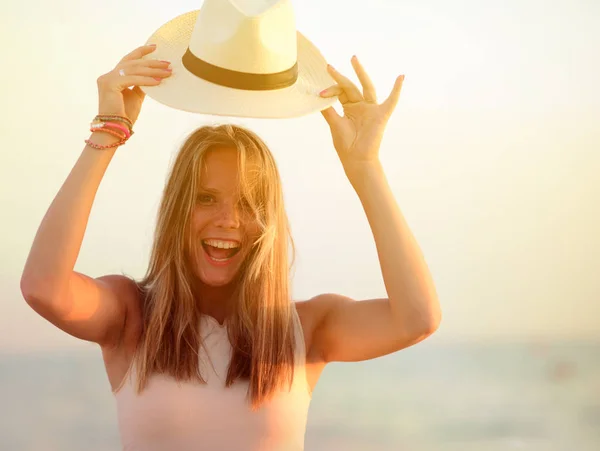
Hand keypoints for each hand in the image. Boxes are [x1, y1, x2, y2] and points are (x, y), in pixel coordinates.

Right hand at [96, 44, 171, 124]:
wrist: (115, 128)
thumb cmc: (125, 114)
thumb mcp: (136, 96)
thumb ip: (141, 85)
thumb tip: (153, 76)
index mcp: (113, 77)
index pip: (128, 60)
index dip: (141, 52)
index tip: (155, 47)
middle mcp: (108, 75)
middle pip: (133, 63)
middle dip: (151, 62)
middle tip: (167, 63)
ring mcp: (107, 79)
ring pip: (133, 70)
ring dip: (152, 70)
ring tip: (167, 72)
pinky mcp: (110, 85)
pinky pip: (132, 80)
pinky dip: (146, 80)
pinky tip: (158, 82)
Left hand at [319, 56, 403, 173]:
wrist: (356, 160)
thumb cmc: (346, 145)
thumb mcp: (335, 124)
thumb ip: (328, 110)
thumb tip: (317, 96)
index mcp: (350, 108)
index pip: (340, 92)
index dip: (330, 91)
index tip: (320, 94)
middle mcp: (361, 106)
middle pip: (350, 87)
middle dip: (340, 77)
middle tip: (329, 66)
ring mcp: (371, 109)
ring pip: (367, 87)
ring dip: (361, 73)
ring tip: (353, 59)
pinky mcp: (381, 115)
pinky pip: (391, 101)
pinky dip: (397, 90)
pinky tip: (401, 77)